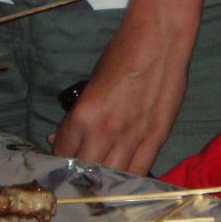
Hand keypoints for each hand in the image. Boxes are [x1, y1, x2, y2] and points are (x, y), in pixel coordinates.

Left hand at [49, 18, 193, 174]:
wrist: (160, 39)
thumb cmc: (122, 54)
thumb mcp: (90, 84)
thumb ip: (78, 115)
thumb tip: (61, 136)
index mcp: (84, 115)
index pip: (63, 152)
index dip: (61, 158)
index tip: (63, 160)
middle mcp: (105, 132)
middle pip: (85, 171)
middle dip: (79, 176)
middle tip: (78, 176)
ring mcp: (133, 137)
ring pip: (112, 177)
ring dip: (104, 181)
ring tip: (100, 181)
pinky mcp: (157, 137)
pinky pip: (140, 170)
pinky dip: (129, 177)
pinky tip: (124, 178)